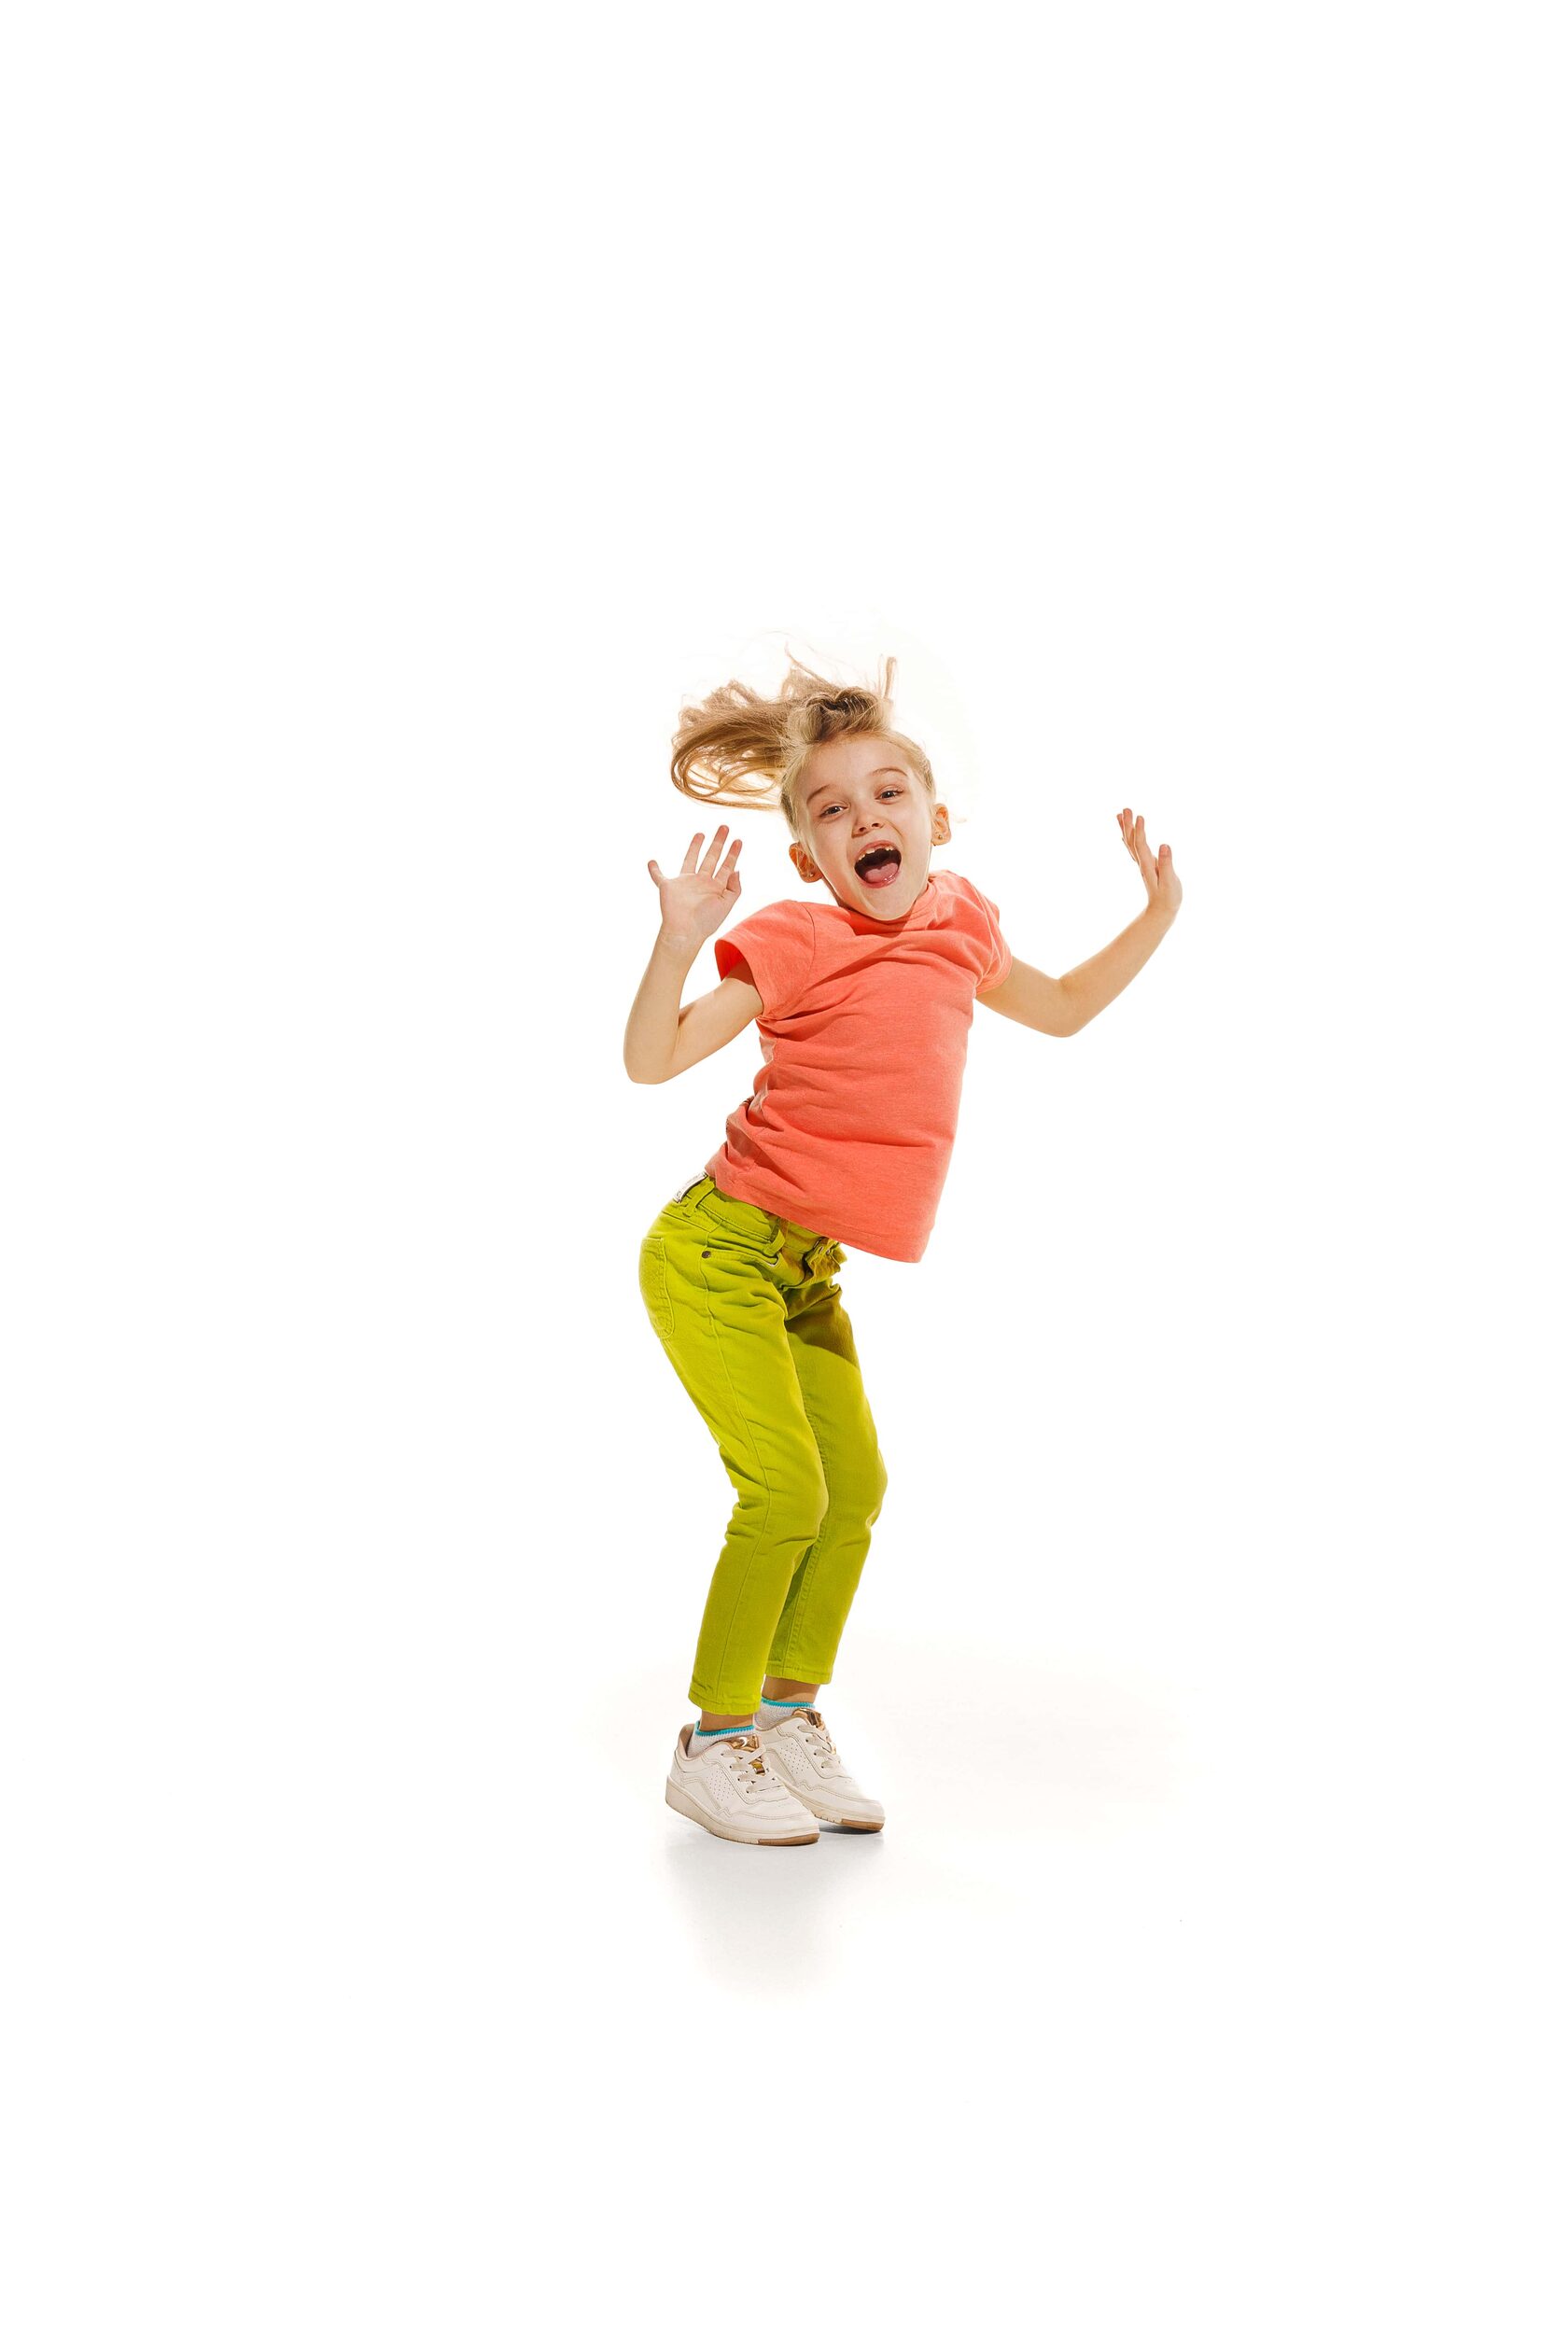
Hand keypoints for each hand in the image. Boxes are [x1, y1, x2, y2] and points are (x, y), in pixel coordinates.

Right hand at [647, 822, 743, 951]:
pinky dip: (654, 870)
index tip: (738, 840)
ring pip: (691, 860)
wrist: (685, 931)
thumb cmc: (706, 921)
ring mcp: (685, 883)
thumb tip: (737, 870)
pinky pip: (659, 877)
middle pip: (712, 858)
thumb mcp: (726, 904)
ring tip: (701, 834)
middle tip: (725, 827)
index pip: (726, 866)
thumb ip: (734, 888)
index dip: (733, 854)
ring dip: (695, 847)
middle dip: (719, 843)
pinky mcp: (668, 887)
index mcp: (715, 887)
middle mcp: (701, 882)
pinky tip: (651, 862)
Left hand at [1117, 809, 1181, 921]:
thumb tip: (1164, 845)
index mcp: (1148, 866)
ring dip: (1126, 828)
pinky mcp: (1146, 865)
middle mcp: (1142, 863)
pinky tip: (1125, 833)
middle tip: (1125, 808)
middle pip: (1131, 841)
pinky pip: (1134, 848)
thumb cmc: (1168, 898)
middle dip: (1128, 824)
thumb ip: (1167, 864)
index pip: (1141, 845)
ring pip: (1130, 843)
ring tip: (1120, 814)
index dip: (1139, 831)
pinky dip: (1129, 838)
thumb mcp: (1170, 882)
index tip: (1139, 816)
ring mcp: (1142, 864)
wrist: (1161, 911)